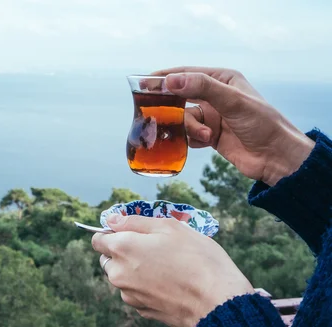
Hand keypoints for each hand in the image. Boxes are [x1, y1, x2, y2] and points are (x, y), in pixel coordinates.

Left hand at [92, 214, 253, 326]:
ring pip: (122, 278)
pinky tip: (169, 283)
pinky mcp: (142, 311)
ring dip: (134, 270)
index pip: (97, 239)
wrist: (218, 303)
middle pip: (108, 259)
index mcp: (122, 249)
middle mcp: (118, 274)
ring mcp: (129, 295)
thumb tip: (111, 221)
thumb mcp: (170, 227)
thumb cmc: (198, 259)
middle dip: (122, 252)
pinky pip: (136, 293)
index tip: (130, 232)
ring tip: (165, 266)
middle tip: (153, 248)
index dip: (112, 233)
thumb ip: (135, 222)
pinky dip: (145, 287)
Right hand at [152, 66, 314, 185]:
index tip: (144, 83)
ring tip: (206, 135)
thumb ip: (202, 88)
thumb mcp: (232, 102)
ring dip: (190, 128)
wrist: (275, 157)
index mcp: (222, 80)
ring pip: (184, 118)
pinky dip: (191, 139)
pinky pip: (188, 134)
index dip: (165, 78)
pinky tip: (203, 142)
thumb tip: (171, 80)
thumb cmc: (262, 124)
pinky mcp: (209, 135)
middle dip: (170, 105)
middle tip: (152, 110)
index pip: (187, 74)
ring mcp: (212, 116)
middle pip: (181, 96)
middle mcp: (215, 96)